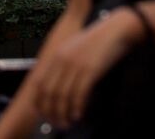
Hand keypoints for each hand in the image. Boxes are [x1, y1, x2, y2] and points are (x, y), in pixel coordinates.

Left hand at [28, 8, 140, 128]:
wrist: (115, 30)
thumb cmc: (96, 42)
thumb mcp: (73, 49)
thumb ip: (63, 64)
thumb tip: (58, 86)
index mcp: (56, 54)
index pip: (39, 83)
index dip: (39, 101)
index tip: (42, 114)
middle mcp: (62, 59)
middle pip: (49, 92)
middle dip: (50, 111)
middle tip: (56, 123)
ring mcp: (75, 64)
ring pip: (63, 95)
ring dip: (63, 113)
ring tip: (66, 123)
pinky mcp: (90, 69)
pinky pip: (79, 93)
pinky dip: (77, 107)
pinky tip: (78, 114)